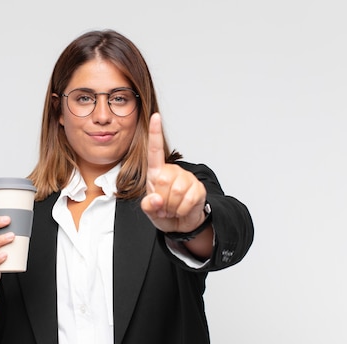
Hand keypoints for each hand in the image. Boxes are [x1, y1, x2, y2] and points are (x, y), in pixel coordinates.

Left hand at [141, 113, 207, 232]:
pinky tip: (181, 210)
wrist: (181, 224)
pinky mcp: (199, 188)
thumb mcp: (149, 211)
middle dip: (161, 200)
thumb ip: (148, 205)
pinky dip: (182, 210)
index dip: (155, 133)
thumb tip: (156, 199)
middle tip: (163, 206)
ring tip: (172, 208)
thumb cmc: (162, 212)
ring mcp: (187, 178)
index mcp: (156, 172)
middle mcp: (173, 171)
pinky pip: (188, 200)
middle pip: (163, 181)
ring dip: (171, 206)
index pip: (155, 150)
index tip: (155, 116)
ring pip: (176, 191)